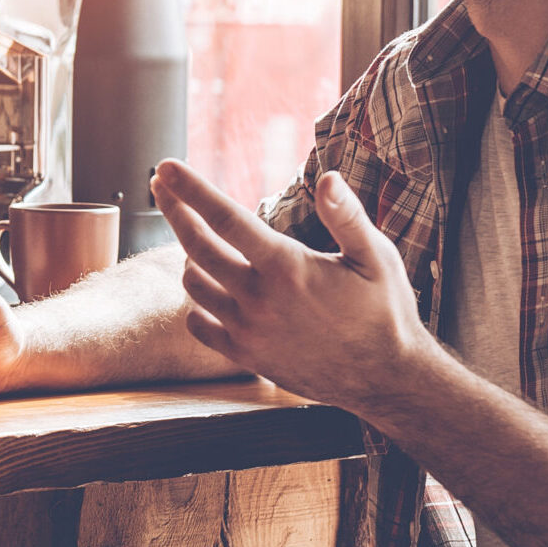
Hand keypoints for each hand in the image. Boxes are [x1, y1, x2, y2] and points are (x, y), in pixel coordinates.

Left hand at [152, 158, 432, 414]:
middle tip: (161, 187)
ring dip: (190, 257)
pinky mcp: (245, 356)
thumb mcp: (376, 258)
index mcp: (287, 268)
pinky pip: (198, 324)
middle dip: (175, 210)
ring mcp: (247, 330)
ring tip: (201, 240)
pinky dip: (196, 303)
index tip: (165, 166)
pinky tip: (211, 289)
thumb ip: (347, 216)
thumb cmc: (384, 312)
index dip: (191, 189)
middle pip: (196, 245)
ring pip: (193, 284)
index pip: (225, 218)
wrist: (386, 379)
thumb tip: (326, 178)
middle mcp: (259, 299)